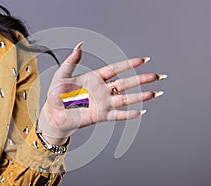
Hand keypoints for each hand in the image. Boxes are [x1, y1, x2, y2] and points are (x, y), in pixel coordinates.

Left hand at [38, 42, 166, 144]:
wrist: (53, 113)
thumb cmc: (57, 94)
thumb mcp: (62, 74)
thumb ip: (72, 60)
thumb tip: (80, 45)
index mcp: (95, 78)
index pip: (115, 69)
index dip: (128, 64)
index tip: (143, 60)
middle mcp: (102, 90)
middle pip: (125, 83)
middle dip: (142, 79)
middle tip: (157, 76)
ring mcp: (102, 103)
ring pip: (125, 99)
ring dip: (141, 96)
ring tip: (155, 93)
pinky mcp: (100, 116)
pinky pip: (117, 115)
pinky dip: (129, 114)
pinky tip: (141, 111)